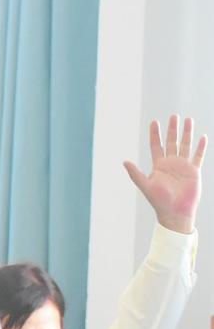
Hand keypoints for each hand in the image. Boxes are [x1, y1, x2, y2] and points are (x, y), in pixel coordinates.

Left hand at [124, 115, 205, 233]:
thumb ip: (135, 173)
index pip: (156, 146)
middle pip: (171, 142)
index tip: (154, 122)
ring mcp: (183, 166)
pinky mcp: (194, 171)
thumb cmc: (159, 201)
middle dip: (172, 129)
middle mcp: (171, 164)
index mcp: (159, 166)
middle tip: (174, 116)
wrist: (175, 212)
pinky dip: (201, 147)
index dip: (155, 134)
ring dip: (187, 133)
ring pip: (186, 145)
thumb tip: (124, 161)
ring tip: (188, 120)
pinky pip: (198, 156)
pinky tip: (203, 137)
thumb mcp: (146, 185)